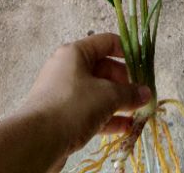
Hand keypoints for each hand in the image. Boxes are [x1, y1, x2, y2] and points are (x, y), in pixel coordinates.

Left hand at [20, 33, 150, 159]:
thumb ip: (129, 93)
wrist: (36, 141)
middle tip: (142, 95)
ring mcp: (64, 92)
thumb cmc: (72, 106)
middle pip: (104, 69)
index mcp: (76, 53)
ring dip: (119, 102)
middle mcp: (68, 68)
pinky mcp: (62, 115)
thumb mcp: (107, 96)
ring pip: (98, 92)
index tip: (143, 65)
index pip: (107, 42)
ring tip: (138, 113)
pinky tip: (124, 127)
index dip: (127, 51)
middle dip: (125, 82)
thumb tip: (146, 93)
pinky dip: (107, 117)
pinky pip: (90, 111)